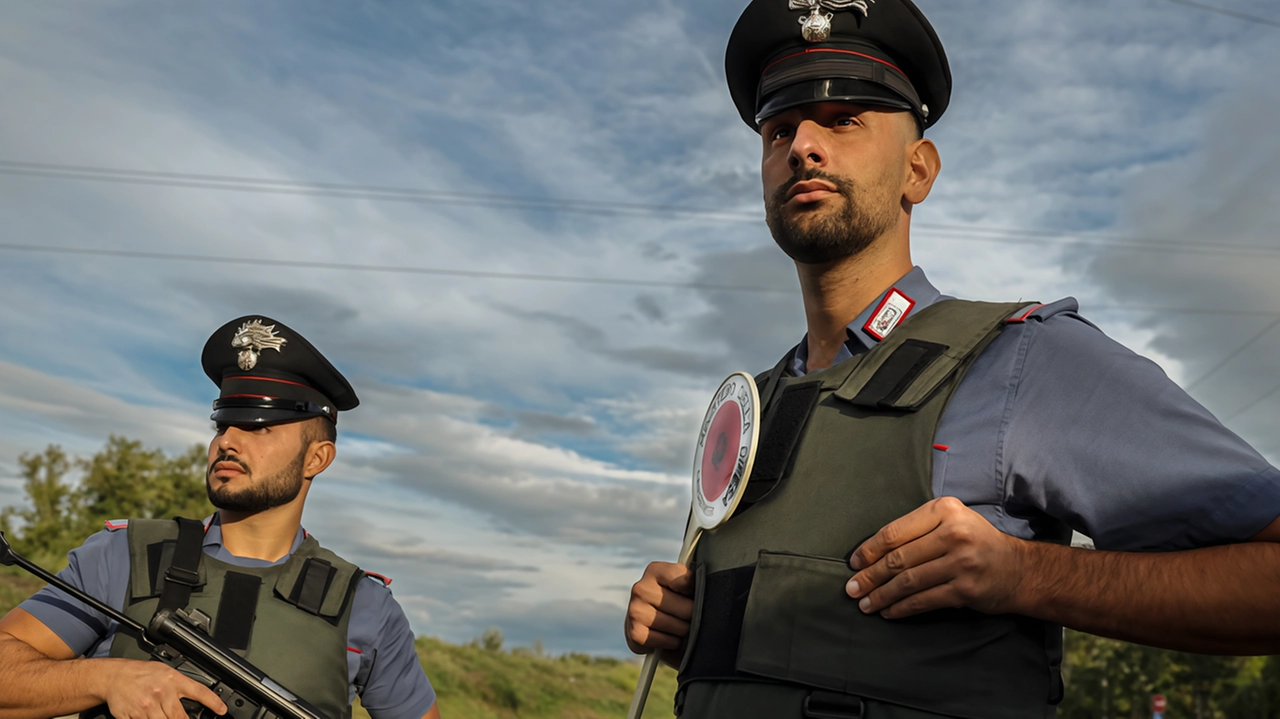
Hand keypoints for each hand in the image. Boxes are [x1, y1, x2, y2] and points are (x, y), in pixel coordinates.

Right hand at [100, 658, 227, 718]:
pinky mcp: (134, 716)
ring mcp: (148, 706)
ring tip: (164, 716)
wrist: (115, 676)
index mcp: (173, 680)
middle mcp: (162, 693)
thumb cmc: (142, 674)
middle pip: (181, 717)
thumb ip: (180, 685)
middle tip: (184, 718)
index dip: (214, 702)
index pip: (199, 691)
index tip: (222, 710)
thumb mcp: (165, 672)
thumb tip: (196, 699)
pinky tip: (151, 717)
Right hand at [625, 562, 693, 654]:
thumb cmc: (672, 599)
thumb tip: (706, 593)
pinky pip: (666, 642)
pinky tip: (666, 635)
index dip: (694, 591)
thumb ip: (693, 581)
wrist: (648, 619)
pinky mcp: (634, 633)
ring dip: (682, 631)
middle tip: (686, 615)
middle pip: (687, 609)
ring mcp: (635, 611)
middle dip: (691, 616)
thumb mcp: (682, 582)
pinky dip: (670, 643)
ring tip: (676, 626)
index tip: (691, 594)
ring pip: (678, 627)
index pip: (685, 579)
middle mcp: (641, 588)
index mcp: (656, 571)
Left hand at [845, 497, 1027, 618]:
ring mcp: (960, 562)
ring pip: (908, 581)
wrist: (1019, 569)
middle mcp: (953, 533)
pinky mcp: (965, 589)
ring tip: (865, 604)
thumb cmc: (976, 542)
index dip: (870, 550)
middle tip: (852, 588)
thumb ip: (918, 530)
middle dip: (870, 576)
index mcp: (944, 510)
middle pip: (899, 558)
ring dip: (882, 595)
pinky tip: (888, 612)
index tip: (855, 564)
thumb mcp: (951, 521)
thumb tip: (872, 552)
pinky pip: (924, 600)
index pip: (895, 532)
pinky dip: (902, 608)